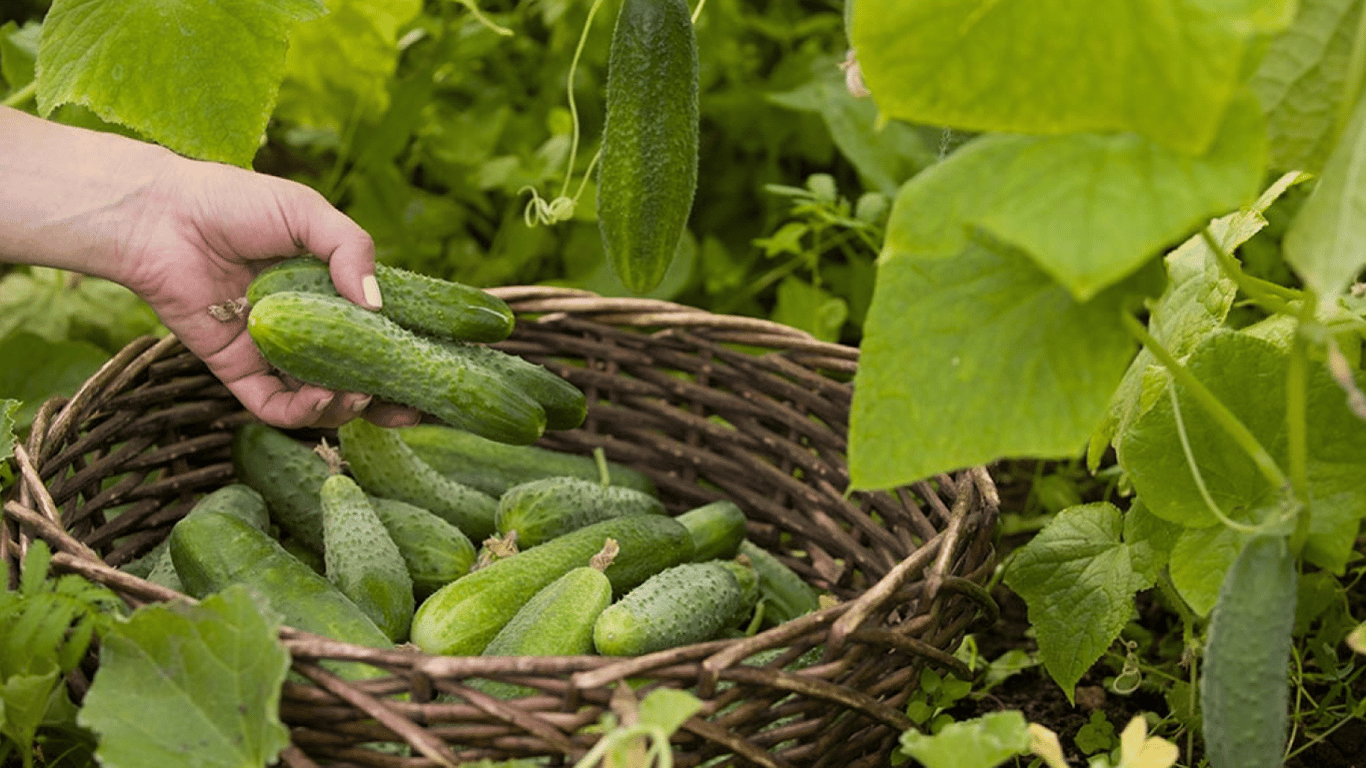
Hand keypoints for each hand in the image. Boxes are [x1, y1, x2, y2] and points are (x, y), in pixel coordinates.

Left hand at [114, 156, 419, 428]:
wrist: (163, 218)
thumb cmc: (235, 203)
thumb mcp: (308, 213)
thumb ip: (352, 251)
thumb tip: (378, 307)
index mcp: (332, 289)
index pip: (382, 329)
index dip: (410, 352)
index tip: (437, 367)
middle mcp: (310, 326)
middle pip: (359, 374)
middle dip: (388, 397)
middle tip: (410, 411)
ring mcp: (277, 352)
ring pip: (322, 398)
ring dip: (346, 406)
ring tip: (357, 396)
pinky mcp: (241, 371)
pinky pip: (276, 406)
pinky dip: (302, 412)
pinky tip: (321, 399)